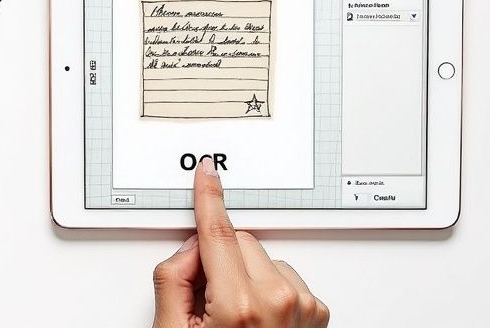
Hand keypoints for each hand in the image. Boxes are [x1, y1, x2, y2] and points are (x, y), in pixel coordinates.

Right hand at [152, 159, 329, 327]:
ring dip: (246, 276)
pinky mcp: (316, 313)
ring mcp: (303, 307)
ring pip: (263, 258)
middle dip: (219, 259)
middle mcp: (279, 301)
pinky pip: (284, 277)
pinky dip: (268, 289)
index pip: (220, 234)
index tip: (209, 176)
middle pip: (239, 243)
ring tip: (235, 317)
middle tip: (205, 300)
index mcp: (240, 305)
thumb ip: (173, 280)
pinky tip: (257, 319)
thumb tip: (189, 250)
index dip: (209, 199)